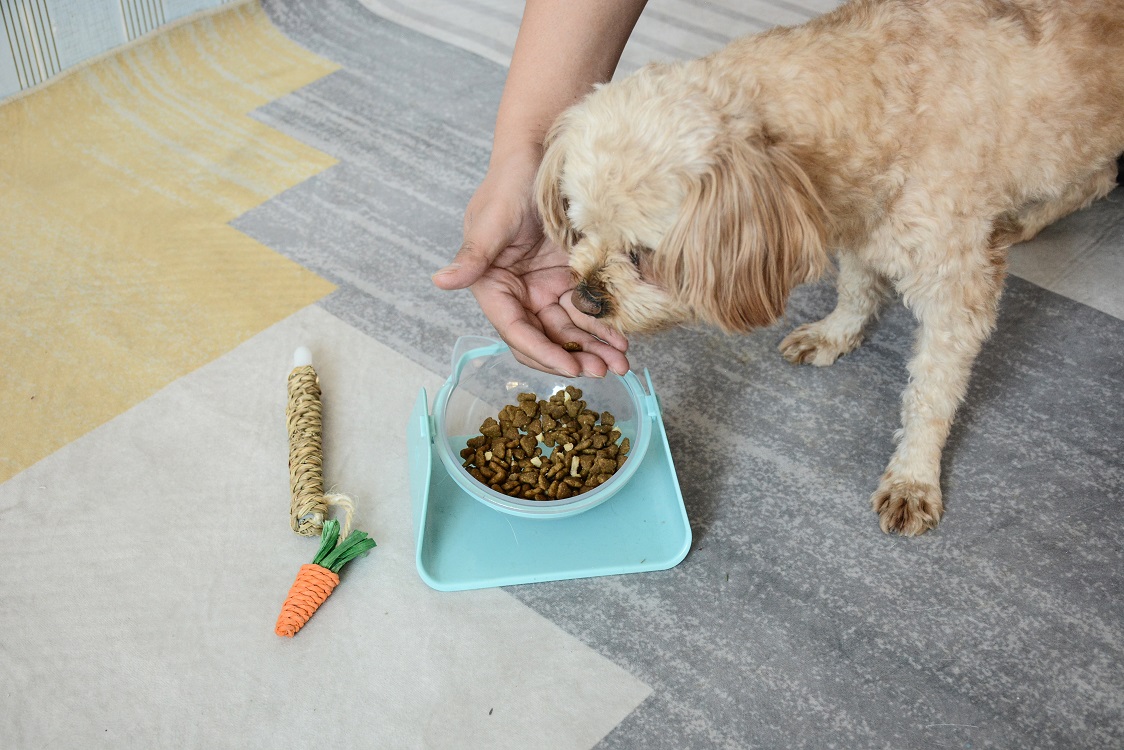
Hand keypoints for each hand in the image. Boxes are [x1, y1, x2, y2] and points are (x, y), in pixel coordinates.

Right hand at [433, 149, 629, 376]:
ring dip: (594, 349)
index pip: (516, 330)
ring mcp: (548, 289)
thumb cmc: (511, 179)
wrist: (543, 152)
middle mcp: (520, 294)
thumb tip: (440, 281)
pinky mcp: (573, 279)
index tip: (569, 368)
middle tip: (604, 370)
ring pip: (571, 331)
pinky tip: (624, 338)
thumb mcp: (494, 217)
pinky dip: (605, 326)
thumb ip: (474, 254)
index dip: (542, 352)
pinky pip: (589, 310)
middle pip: (546, 338)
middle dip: (574, 358)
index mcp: (494, 286)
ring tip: (621, 362)